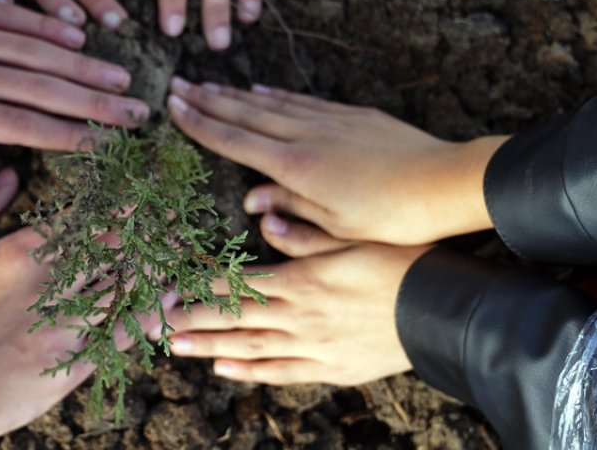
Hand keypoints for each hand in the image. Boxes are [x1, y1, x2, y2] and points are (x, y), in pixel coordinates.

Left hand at [0, 0, 150, 209]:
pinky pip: (10, 14)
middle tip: (137, 112)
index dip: (68, 134)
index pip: (21, 124)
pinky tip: (79, 34)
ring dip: (83, 63)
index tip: (107, 144)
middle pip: (42, 88)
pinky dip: (47, 25)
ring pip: (34, 49)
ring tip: (122, 77)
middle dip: (95, 102)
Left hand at [163, 228, 428, 385]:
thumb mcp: (354, 238)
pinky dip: (250, 372)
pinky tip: (224, 368)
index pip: (239, 282)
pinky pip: (282, 373)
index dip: (200, 285)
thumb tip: (265, 223)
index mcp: (303, 280)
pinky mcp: (332, 369)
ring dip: (209, 347)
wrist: (444, 311)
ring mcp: (314, 347)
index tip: (167, 285)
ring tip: (174, 346)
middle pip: (234, 318)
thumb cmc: (402, 263)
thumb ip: (306, 234)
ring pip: (250, 348)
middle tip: (151, 324)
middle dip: (191, 319)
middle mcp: (300, 317)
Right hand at [166, 79, 505, 244]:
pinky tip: (262, 90)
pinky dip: (276, 94)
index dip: (200, 124)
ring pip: (271, 103)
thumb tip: (254, 202)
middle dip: (207, 100)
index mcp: (297, 167)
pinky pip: (302, 100)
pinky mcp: (352, 115)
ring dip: (236, 94)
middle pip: (245, 114)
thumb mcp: (335, 229)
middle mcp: (307, 136)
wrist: (444, 184)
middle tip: (176, 85)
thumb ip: (290, 215)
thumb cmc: (391, 218)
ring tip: (207, 84)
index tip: (173, 107)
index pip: (235, 141)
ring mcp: (329, 120)